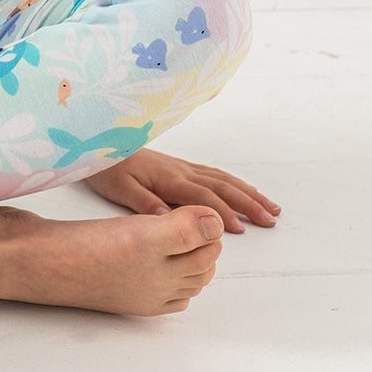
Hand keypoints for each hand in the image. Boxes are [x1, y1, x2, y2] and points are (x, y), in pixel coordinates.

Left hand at [87, 147, 279, 232]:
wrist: (99, 142)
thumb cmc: (107, 168)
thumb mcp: (119, 189)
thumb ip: (144, 204)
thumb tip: (169, 219)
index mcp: (168, 178)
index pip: (202, 197)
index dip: (222, 212)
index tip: (241, 229)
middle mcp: (180, 171)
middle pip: (222, 186)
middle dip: (249, 202)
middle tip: (272, 219)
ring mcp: (182, 167)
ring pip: (222, 179)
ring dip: (248, 192)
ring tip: (270, 207)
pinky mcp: (179, 167)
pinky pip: (213, 174)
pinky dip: (234, 182)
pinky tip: (243, 189)